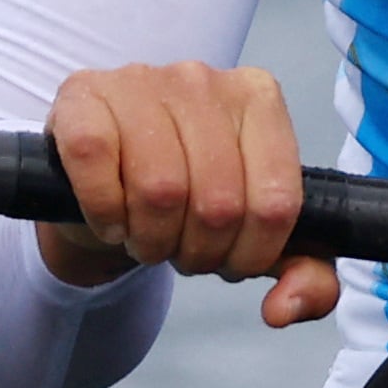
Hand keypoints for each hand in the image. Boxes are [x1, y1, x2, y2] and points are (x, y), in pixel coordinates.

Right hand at [37, 60, 340, 330]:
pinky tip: (110, 218)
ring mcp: (140, 81)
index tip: (228, 259)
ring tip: (145, 237)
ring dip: (150, 240)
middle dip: (198, 253)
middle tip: (179, 250)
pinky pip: (97, 162)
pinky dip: (104, 212)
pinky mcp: (83, 97)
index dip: (250, 255)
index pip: (276, 204)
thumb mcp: (254, 236)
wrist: (107, 181)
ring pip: (161, 189)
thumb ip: (304, 276)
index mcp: (258, 101)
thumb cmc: (187, 201)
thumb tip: (284, 307)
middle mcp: (204, 80)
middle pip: (219, 205)